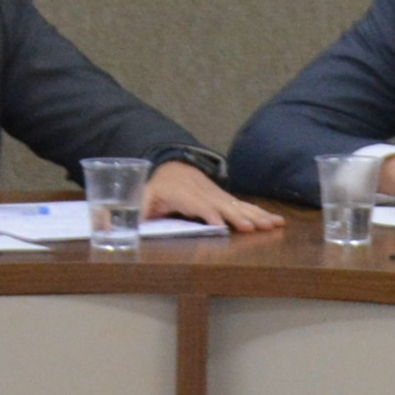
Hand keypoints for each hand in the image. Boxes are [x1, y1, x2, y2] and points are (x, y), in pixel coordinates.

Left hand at [143, 160, 281, 235]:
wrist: (174, 166)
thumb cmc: (157, 187)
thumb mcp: (143, 197)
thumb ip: (138, 211)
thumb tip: (118, 226)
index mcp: (181, 193)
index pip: (196, 204)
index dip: (207, 213)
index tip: (219, 225)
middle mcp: (203, 193)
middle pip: (223, 205)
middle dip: (239, 217)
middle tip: (254, 228)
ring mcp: (217, 195)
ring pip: (238, 205)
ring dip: (257, 215)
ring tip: (273, 224)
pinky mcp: (226, 199)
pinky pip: (245, 206)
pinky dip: (261, 213)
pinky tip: (275, 220)